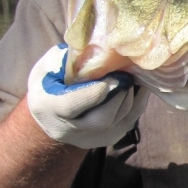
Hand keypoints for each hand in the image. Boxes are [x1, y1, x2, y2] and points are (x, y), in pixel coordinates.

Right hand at [27, 44, 148, 148]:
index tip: (113, 74)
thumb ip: (70, 59)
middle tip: (129, 71)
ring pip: (120, 120)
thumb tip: (99, 48)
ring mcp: (91, 139)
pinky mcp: (108, 139)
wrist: (50, 115)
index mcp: (49, 108)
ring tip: (134, 75)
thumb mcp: (50, 66)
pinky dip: (138, 101)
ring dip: (131, 95)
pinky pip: (130, 120)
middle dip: (120, 93)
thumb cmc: (49, 82)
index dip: (95, 91)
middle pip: (102, 117)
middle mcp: (69, 130)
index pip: (72, 104)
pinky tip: (138, 85)